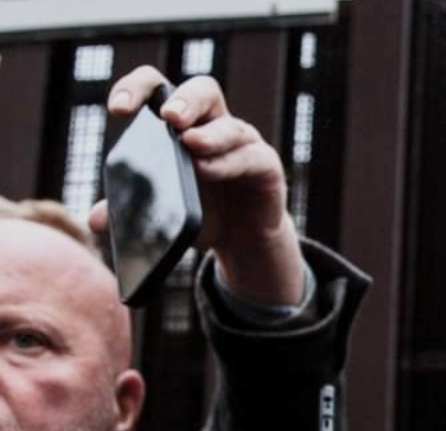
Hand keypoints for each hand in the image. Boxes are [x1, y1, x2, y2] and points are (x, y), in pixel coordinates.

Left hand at [89, 66, 305, 305]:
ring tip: (190, 144)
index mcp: (182, 125)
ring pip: (231, 126)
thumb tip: (94, 220)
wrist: (242, 241)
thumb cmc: (200, 213)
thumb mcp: (160, 211)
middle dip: (185, 100)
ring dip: (210, 134)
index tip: (118, 111)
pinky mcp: (266, 167)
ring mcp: (243, 144)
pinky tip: (207, 170)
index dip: (137, 89)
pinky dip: (227, 163)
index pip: (159, 88)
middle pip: (203, 91)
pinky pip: (250, 157)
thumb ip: (128, 209)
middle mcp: (214, 124)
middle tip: (169, 117)